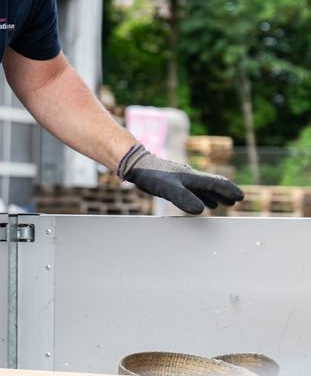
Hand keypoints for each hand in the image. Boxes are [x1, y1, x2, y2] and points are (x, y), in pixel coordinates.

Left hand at [118, 143, 243, 214]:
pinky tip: (199, 201)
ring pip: (202, 188)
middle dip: (224, 193)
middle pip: (212, 185)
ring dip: (214, 195)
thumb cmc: (151, 175)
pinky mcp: (172, 182)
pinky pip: (191, 190)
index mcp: (193, 178)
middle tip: (235, 200)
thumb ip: (183, 198)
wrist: (135, 165)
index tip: (240, 197)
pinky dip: (200, 196)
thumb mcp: (168, 188)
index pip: (217, 183)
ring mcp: (181, 179)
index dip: (229, 190)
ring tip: (222, 203)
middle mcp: (190, 177)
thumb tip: (200, 210)